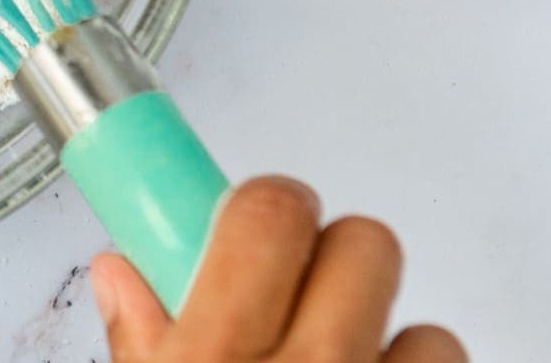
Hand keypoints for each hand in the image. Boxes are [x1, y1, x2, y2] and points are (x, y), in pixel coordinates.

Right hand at [93, 177, 465, 362]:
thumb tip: (122, 277)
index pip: (266, 214)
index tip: (251, 210)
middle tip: (297, 295)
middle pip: (363, 245)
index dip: (263, 203)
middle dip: (331, 261)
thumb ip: (139, 345)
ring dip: (388, 347)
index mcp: (217, 358)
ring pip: (428, 329)